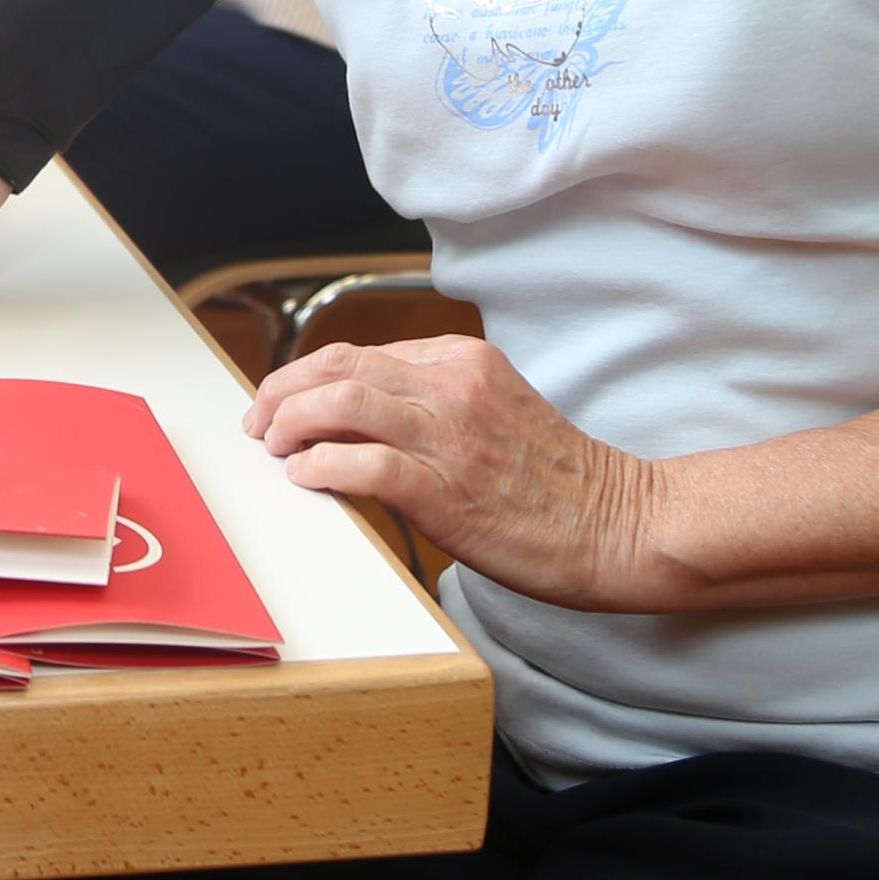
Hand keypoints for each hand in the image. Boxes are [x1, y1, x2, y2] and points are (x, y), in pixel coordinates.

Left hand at [244, 336, 675, 611]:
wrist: (618, 526)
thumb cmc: (558, 484)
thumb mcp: (495, 412)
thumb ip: (433, 403)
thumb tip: (357, 420)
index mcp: (463, 361)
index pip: (359, 353)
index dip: (305, 375)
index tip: (280, 400)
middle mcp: (453, 386)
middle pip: (338, 367)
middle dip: (282, 391)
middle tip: (260, 423)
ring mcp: (450, 435)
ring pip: (341, 402)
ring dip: (291, 424)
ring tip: (275, 448)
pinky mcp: (447, 489)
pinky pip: (364, 463)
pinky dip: (322, 465)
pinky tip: (306, 477)